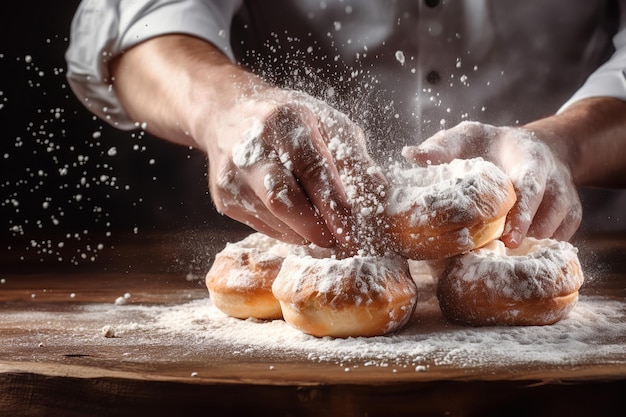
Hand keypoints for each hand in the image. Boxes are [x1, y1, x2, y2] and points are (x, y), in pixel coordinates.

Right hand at [201, 84, 383, 248]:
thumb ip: (354, 157)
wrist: (228, 115)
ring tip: (322, 227)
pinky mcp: (223, 199)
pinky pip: (263, 226)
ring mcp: (232, 175)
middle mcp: (251, 147)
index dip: (335, 206)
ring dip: (304, 232)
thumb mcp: (327, 123)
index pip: (312, 169)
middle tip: (340, 242)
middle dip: (316, 228)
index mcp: (283, 121)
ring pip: (274, 219)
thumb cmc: (289, 121)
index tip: (354, 233)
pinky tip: (297, 219)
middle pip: (281, 199)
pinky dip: (287, 230)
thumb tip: (380, 192)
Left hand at [402, 121, 581, 246]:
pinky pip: (562, 238)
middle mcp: (554, 180)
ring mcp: (566, 199)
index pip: (532, 185)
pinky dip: (543, 252)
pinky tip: (517, 261)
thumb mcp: (468, 136)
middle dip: (526, 235)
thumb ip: (443, 146)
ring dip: (531, 246)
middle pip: (548, 212)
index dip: (521, 212)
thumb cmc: (491, 145)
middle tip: (501, 254)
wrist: (532, 148)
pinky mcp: (570, 216)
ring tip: (503, 261)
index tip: (506, 236)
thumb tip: (409, 154)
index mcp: (532, 158)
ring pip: (556, 230)